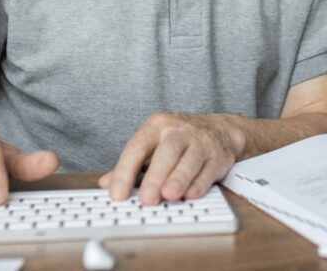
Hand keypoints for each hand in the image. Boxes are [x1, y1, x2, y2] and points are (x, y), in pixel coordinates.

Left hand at [98, 113, 244, 205]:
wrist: (220, 129)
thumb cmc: (180, 139)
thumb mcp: (153, 144)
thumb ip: (131, 164)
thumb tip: (106, 183)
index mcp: (157, 126)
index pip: (137, 146)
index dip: (125, 171)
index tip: (117, 194)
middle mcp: (179, 130)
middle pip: (167, 151)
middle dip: (155, 177)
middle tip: (146, 199)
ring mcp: (201, 142)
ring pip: (190, 159)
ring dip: (179, 179)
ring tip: (169, 196)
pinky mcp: (218, 156)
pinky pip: (208, 170)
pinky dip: (199, 184)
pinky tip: (190, 195)